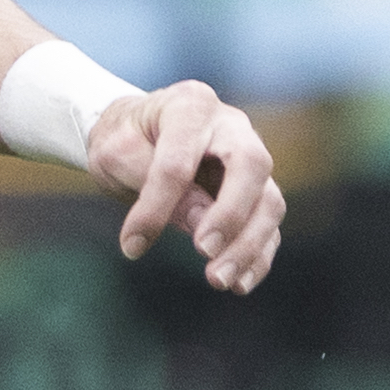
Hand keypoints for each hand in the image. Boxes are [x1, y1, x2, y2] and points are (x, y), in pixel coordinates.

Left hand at [89, 80, 287, 294]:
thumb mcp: (119, 155)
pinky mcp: (255, 190)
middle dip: (231, 215)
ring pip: (270, 200)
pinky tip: (240, 283)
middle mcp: (232, 126)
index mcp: (190, 106)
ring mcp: (250, 157)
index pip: (179, 161)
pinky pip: (269, 224)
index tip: (132, 245)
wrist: (138, 132)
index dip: (156, 206)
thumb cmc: (125, 139)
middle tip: (203, 253)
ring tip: (220, 281)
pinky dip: (258, 256)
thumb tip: (200, 224)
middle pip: (252, 166)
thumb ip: (154, 184)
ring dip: (248, 245)